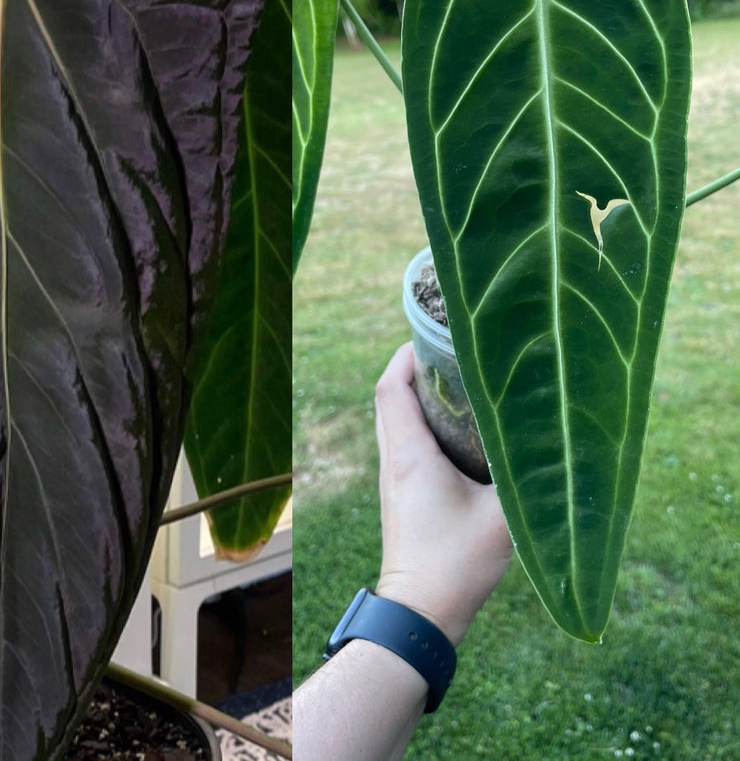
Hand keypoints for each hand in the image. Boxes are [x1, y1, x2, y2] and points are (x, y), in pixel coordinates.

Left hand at [374, 343, 512, 645]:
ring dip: (414, 397)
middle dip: (412, 369)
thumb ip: (527, 480)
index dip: (405, 356)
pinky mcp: (399, 494)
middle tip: (449, 354)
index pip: (391, 388)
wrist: (419, 611)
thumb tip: (559, 450)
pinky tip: (453, 432)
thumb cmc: (456, 563)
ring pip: (393, 421)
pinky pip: (401, 443)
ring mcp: (392, 478)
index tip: (430, 335)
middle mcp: (393, 460)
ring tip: (454, 384)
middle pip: (388, 398)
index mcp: (409, 454)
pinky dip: (418, 424)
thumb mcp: (503, 518)